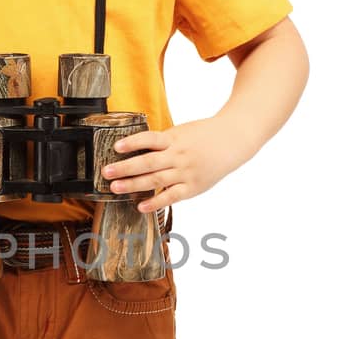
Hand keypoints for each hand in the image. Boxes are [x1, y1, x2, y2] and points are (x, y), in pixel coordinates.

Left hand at [100, 115, 251, 211]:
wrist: (232, 141)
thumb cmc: (203, 136)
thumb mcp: (181, 132)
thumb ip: (162, 141)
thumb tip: (135, 148)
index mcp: (174, 139)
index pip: (150, 139)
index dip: (133, 143)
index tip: (116, 146)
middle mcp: (178, 156)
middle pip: (148, 162)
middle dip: (125, 168)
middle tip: (106, 172)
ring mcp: (185, 172)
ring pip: (156, 180)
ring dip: (134, 184)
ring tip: (115, 188)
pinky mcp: (192, 187)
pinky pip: (171, 196)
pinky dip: (156, 202)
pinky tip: (141, 206)